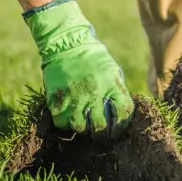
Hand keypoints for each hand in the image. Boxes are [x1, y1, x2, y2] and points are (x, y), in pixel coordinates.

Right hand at [24, 0, 134, 138]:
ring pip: (81, 128)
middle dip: (103, 134)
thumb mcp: (113, 72)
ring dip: (85, 130)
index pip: (123, 114)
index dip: (122, 126)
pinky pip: (62, 122)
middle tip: (102, 136)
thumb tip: (122, 114)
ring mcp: (75, 97)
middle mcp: (95, 93)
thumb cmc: (94, 59)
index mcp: (113, 85)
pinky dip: (67, 124)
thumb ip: (117, 92)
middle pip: (101, 126)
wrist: (67, 45)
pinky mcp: (57, 100)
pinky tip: (70, 119)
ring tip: (86, 127)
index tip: (118, 131)